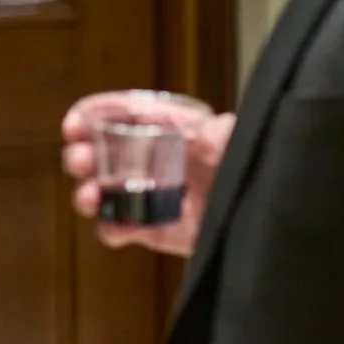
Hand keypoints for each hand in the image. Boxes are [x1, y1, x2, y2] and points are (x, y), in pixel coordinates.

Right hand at [59, 94, 233, 256]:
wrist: (270, 219)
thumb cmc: (249, 167)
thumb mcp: (238, 142)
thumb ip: (223, 134)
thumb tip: (204, 139)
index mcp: (164, 128)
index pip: (120, 113)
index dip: (92, 115)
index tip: (73, 126)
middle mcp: (149, 159)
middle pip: (100, 152)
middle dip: (81, 155)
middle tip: (81, 161)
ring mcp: (147, 197)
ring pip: (100, 192)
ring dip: (86, 193)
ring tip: (90, 197)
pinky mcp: (153, 230)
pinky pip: (120, 230)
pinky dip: (110, 229)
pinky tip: (115, 228)